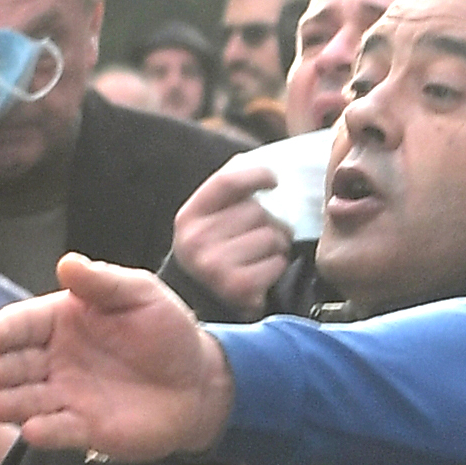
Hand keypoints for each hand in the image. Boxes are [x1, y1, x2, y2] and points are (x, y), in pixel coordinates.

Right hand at [0, 255, 236, 461]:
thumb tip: (67, 263)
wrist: (197, 382)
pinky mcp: (83, 429)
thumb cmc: (167, 332)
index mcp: (60, 321)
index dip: (2, 330)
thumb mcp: (141, 295)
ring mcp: (65, 396)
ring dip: (7, 404)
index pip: (21, 324)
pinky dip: (43, 432)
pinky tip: (33, 429)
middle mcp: (54, 360)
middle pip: (11, 365)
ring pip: (23, 401)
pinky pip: (56, 432)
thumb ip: (104, 282)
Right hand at [169, 157, 295, 319]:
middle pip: (256, 211)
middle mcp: (196, 239)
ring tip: (262, 255)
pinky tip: (262, 273)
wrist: (200, 304)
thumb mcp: (209, 220)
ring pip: (271, 236)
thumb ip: (228, 191)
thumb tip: (261, 160)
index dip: (258, 174)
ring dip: (276, 245)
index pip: (228, 181)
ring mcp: (214, 265)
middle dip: (270, 221)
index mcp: (189, 216)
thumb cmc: (215, 253)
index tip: (274, 181)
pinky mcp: (236, 287)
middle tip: (264, 235)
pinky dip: (277, 267)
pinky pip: (277, 262)